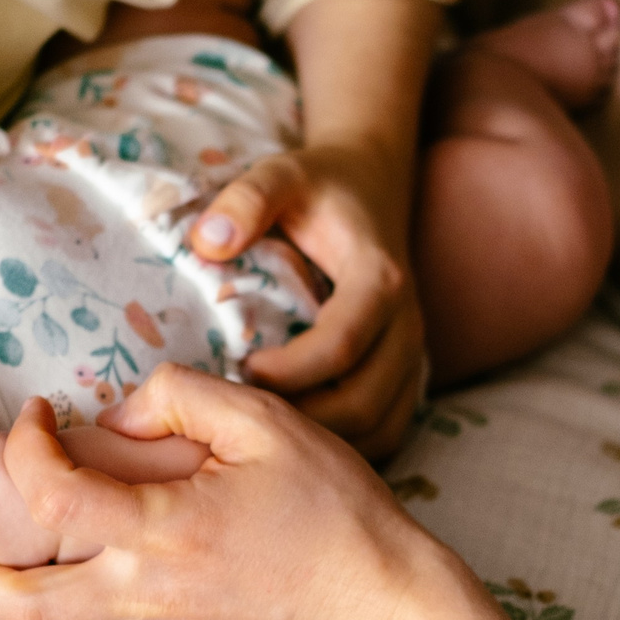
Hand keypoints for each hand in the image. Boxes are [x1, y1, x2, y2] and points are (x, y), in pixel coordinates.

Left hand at [0, 368, 463, 619]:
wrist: (381, 609)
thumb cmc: (336, 513)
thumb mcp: (270, 423)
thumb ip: (184, 396)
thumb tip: (119, 412)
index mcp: (161, 532)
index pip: (50, 492)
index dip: (25, 445)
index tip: (39, 413)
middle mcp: (142, 591)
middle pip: (17, 601)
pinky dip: (52, 593)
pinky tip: (60, 554)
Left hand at [189, 141, 424, 460]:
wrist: (372, 186)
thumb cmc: (320, 185)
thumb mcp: (281, 174)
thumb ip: (247, 200)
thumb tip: (206, 243)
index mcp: (380, 280)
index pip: (339, 347)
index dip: (286, 372)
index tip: (239, 368)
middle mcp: (407, 325)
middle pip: (363, 402)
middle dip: (300, 420)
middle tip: (243, 417)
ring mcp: (413, 355)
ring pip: (379, 427)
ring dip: (321, 441)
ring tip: (263, 434)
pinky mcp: (409, 375)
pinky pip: (386, 432)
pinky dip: (343, 445)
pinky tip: (295, 439)